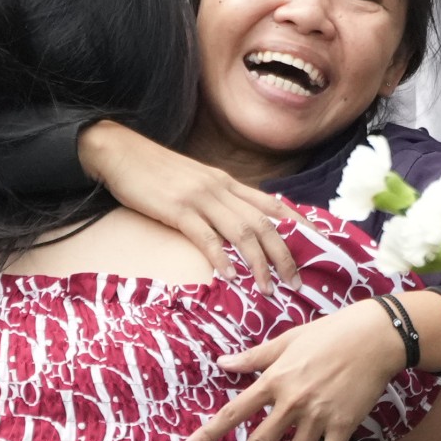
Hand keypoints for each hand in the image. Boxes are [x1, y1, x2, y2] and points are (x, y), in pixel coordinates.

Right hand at [79, 121, 303, 293]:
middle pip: (265, 223)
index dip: (300, 226)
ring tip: (268, 289)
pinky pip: (205, 236)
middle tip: (297, 283)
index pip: (274, 205)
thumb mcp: (196, 182)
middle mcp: (221, 188)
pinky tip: (229, 277)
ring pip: (242, 231)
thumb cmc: (155, 172)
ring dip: (259, 263)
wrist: (120, 151)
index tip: (320, 247)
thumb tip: (238, 227)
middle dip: (285, 255)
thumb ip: (218, 200)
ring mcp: (200, 198)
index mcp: (227, 182)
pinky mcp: (177, 209)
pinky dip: (220, 258)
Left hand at [181, 301, 402, 440]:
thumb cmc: (329, 333)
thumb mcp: (286, 340)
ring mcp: (318, 416)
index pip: (234, 412)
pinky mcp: (343, 425)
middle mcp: (292, 402)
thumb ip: (253, 357)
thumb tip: (222, 363)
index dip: (209, 433)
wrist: (372, 337)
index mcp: (274, 380)